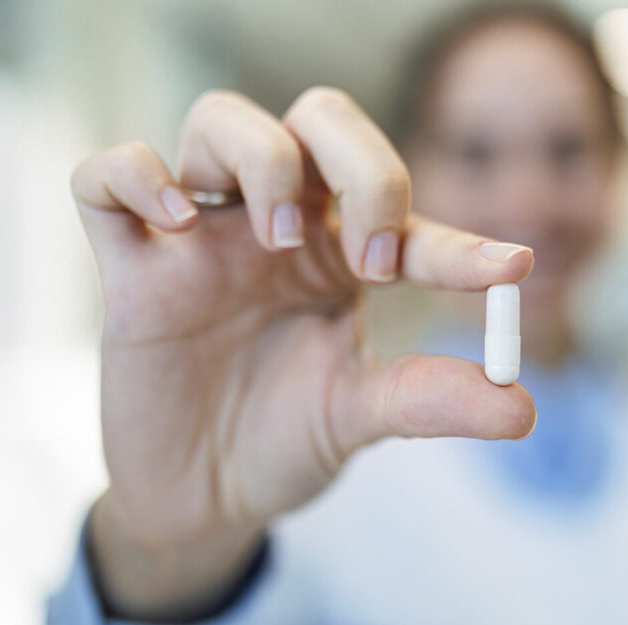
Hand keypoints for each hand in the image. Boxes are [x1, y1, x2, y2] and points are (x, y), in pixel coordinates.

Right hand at [72, 88, 534, 618]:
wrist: (205, 501)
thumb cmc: (286, 442)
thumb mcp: (361, 420)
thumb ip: (430, 401)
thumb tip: (522, 406)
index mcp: (343, 258)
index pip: (408, 219)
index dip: (462, 240)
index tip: (511, 269)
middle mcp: (278, 231)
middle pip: (320, 119)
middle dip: (363, 165)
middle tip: (373, 258)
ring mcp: (202, 242)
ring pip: (220, 120)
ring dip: (261, 159)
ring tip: (276, 243)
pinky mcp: (130, 271)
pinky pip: (105, 179)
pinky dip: (136, 177)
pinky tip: (176, 225)